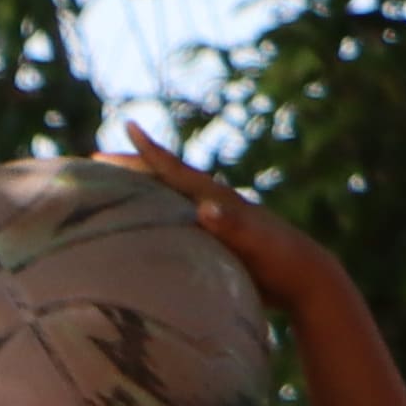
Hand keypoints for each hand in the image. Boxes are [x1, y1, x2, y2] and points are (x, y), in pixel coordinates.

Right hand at [107, 125, 346, 320]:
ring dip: (142, 186)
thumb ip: (231, 226)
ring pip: (169, 195)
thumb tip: (204, 208)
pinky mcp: (216, 238)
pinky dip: (154, 210)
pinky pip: (175, 216)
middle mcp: (214, 204)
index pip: (177, 171)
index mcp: (218, 200)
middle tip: (97, 155)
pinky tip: (145, 219)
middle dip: (134, 164)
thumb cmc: (281, 262)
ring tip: (113, 183)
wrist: (308, 280)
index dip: (152, 151)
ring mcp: (215, 220)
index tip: (129, 125)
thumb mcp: (257, 244)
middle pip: (166, 177)